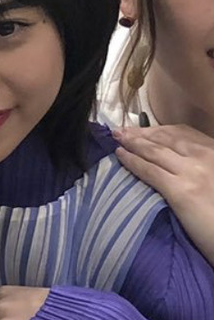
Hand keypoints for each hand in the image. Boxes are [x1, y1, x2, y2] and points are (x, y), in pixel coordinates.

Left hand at [114, 125, 213, 267]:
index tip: (140, 130)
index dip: (158, 130)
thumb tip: (177, 165)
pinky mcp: (181, 190)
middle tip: (121, 130)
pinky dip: (132, 161)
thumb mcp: (212, 180)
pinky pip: (150, 171)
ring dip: (133, 142)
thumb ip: (200, 168)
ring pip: (155, 151)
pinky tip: (120, 156)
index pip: (182, 133)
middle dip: (142, 133)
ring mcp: (192, 171)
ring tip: (116, 138)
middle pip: (166, 137)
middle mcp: (203, 155)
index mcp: (213, 151)